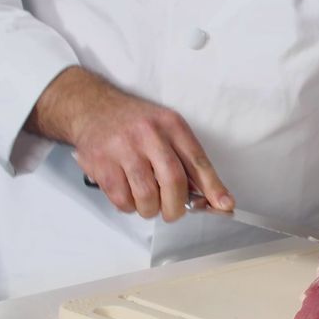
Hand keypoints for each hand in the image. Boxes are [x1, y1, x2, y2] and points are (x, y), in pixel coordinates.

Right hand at [25, 66, 232, 220]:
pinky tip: (129, 194)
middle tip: (173, 211)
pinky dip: (129, 206)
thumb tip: (210, 196)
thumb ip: (186, 160)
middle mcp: (149, 134)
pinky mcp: (101, 163)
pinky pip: (122, 199)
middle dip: (177, 207)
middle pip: (173, 181)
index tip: (225, 205)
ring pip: (146, 196)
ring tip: (148, 202)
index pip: (198, 161)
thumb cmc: (135, 124)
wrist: (93, 107)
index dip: (213, 187)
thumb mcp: (166, 129)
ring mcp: (123, 148)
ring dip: (150, 209)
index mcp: (171, 125)